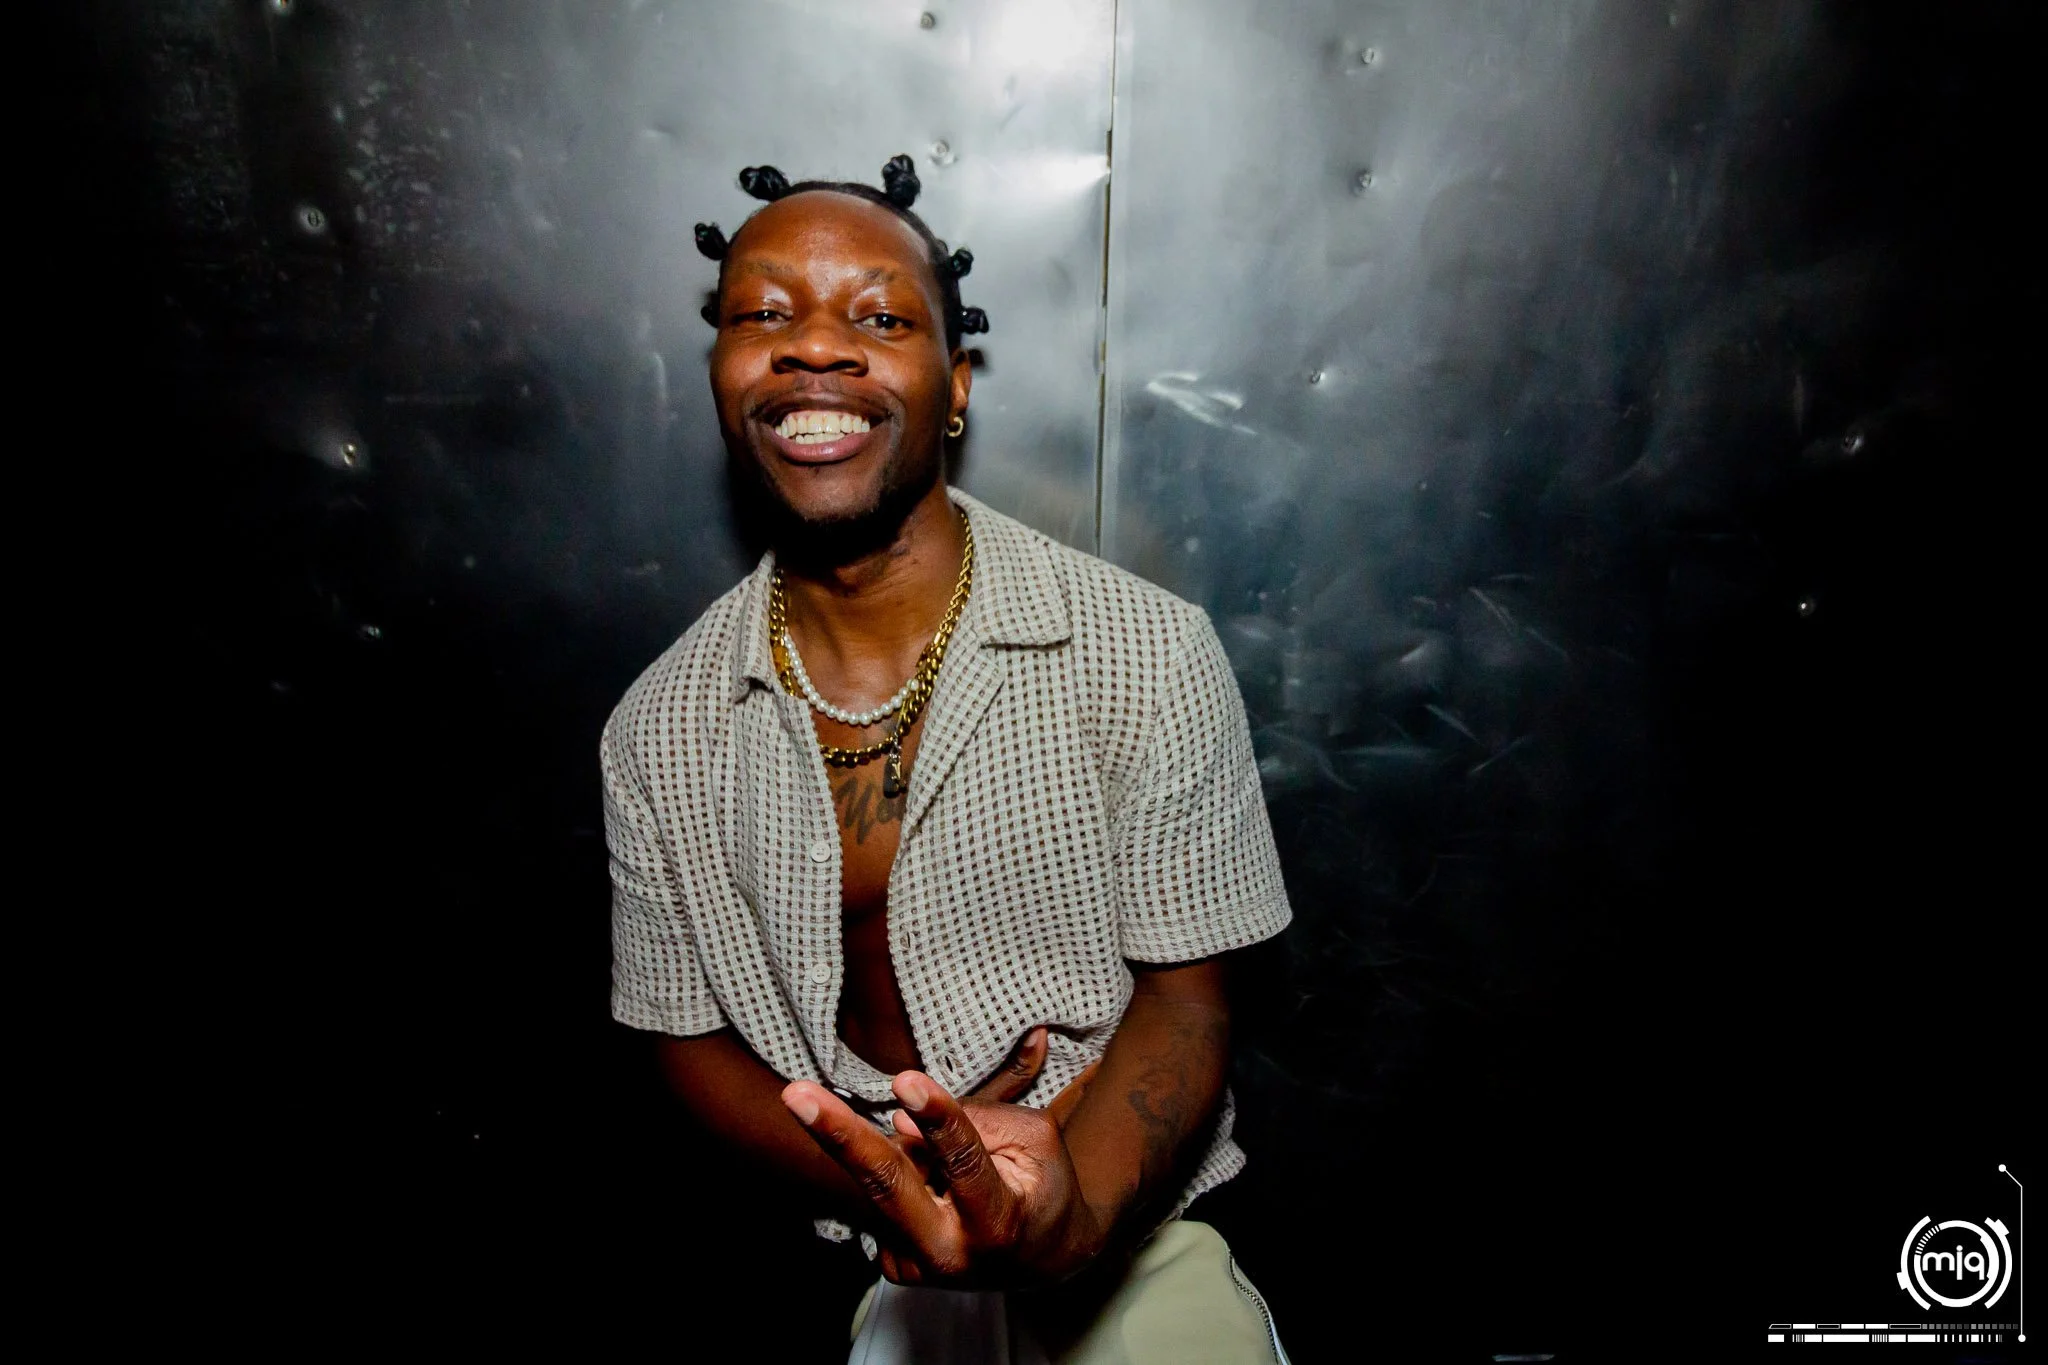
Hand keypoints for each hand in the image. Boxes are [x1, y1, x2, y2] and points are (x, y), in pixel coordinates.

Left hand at [782, 1046, 1107, 1285]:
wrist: (1044, 1257)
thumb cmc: (1042, 1186)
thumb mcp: (1032, 1140)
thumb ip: (973, 1122)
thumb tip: (899, 1118)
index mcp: (997, 1223)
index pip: (963, 1162)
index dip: (936, 1117)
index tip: (904, 1080)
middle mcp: (948, 1255)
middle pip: (887, 1187)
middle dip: (839, 1137)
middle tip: (795, 1095)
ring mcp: (914, 1266)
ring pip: (886, 1178)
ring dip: (902, 1149)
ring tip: (932, 1145)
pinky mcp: (894, 1266)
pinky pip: (886, 1194)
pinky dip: (904, 1172)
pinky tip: (933, 1182)